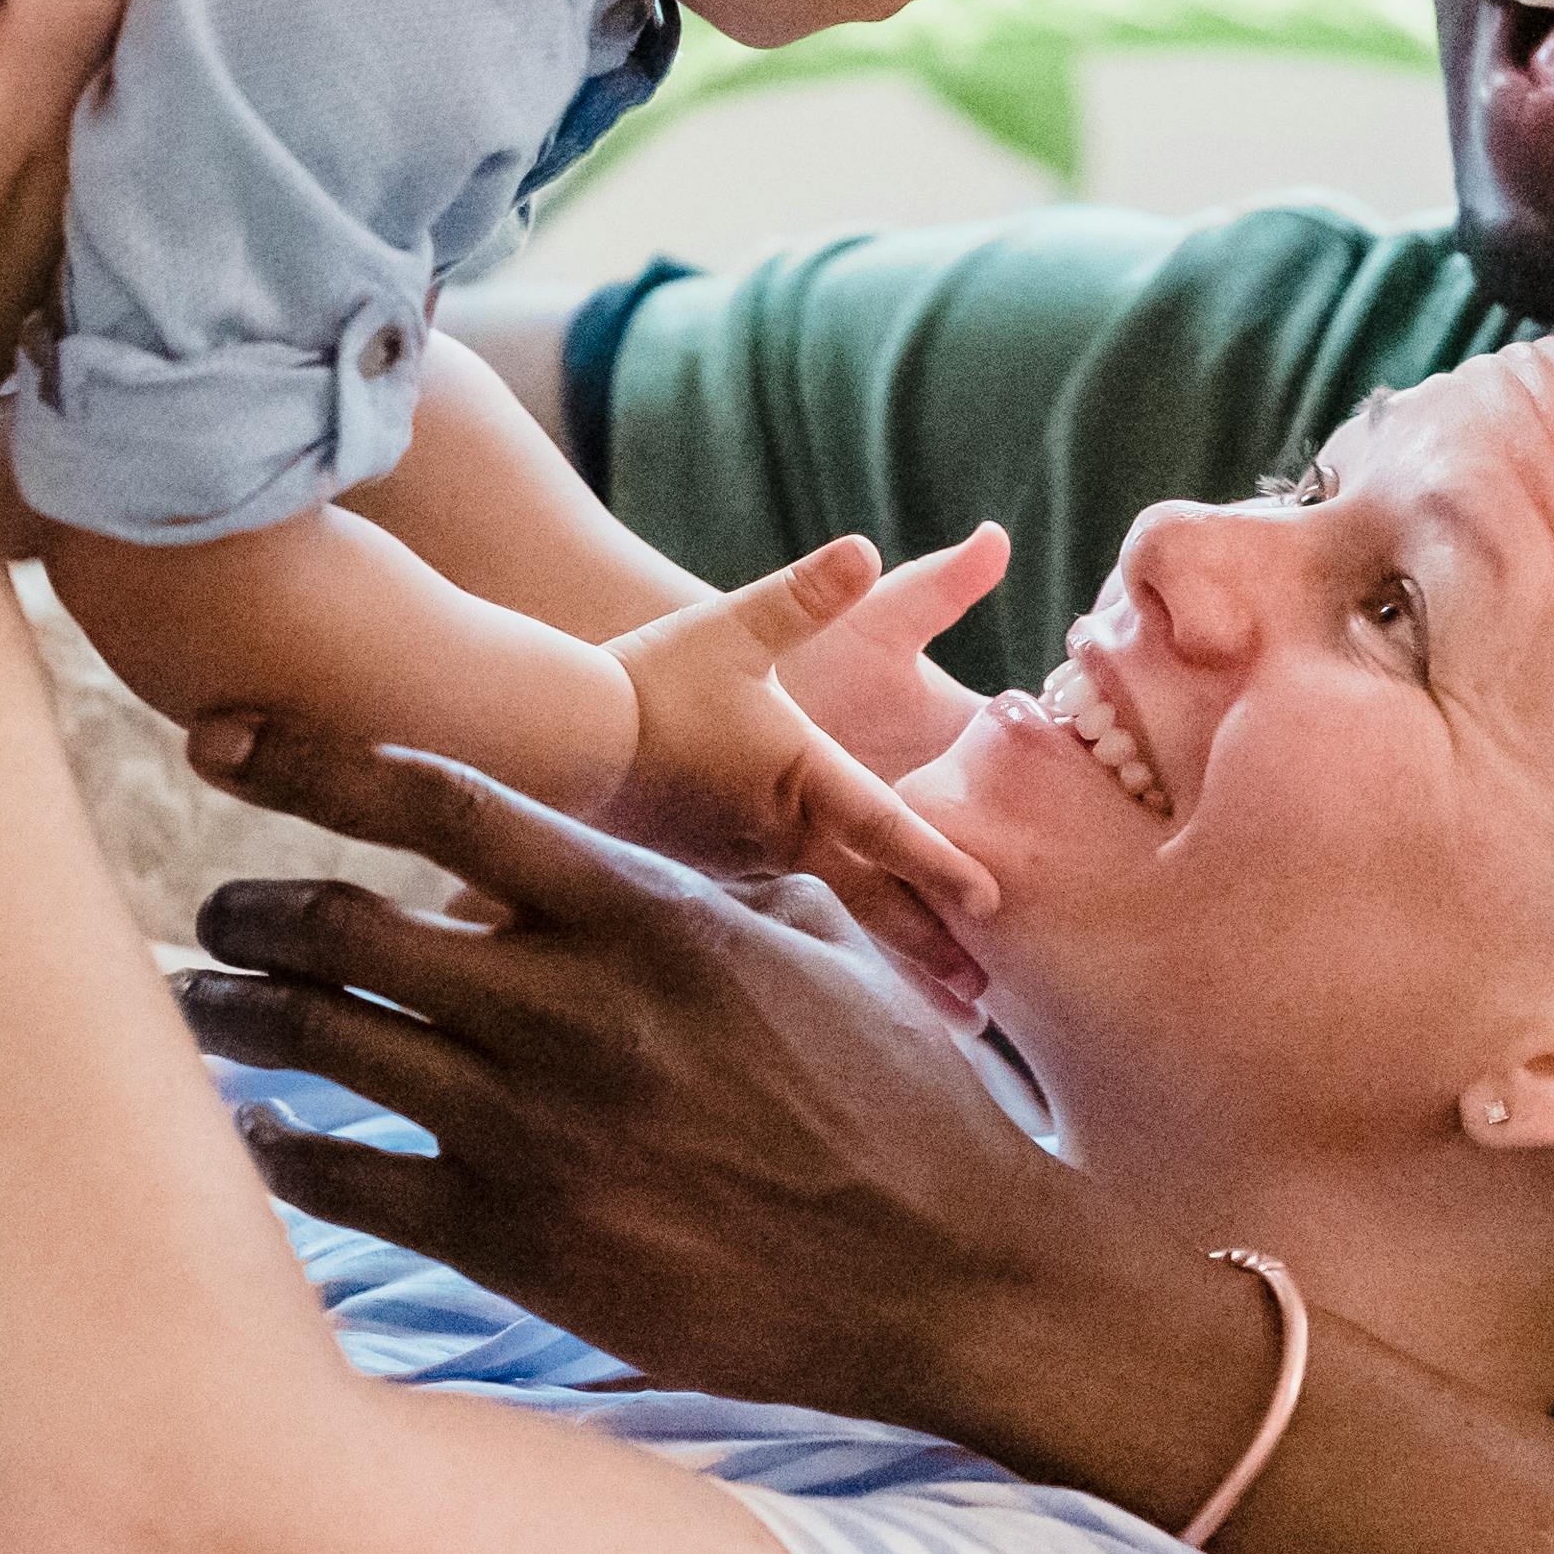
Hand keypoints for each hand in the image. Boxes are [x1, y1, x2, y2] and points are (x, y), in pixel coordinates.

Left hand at [166, 721, 1192, 1475]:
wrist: (953, 1273)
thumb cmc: (899, 1095)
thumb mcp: (818, 942)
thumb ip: (704, 879)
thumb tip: (613, 847)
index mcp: (646, 913)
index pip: (439, 804)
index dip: (310, 762)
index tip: (225, 741)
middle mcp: (572, 1008)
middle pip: (342, 921)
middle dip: (249, 907)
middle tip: (215, 912)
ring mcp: (536, 1129)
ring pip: (324, 1043)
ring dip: (237, 1015)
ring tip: (198, 1004)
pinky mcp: (521, 1242)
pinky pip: (351, 1180)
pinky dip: (284, 1148)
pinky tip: (260, 1135)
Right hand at [604, 537, 1000, 968]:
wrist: (560, 739)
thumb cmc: (652, 680)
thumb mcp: (736, 627)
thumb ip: (807, 593)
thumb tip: (865, 546)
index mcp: (801, 776)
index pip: (887, 829)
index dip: (941, 863)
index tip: (992, 905)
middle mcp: (779, 833)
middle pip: (869, 901)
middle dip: (926, 950)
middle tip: (980, 1007)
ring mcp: (741, 861)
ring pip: (828, 916)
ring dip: (880, 957)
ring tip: (927, 1002)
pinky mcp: (705, 872)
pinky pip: (780, 912)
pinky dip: (821, 941)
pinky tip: (832, 966)